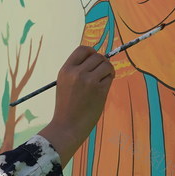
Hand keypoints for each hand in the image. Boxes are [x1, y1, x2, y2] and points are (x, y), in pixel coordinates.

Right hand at [38, 46, 113, 165]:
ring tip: (104, 79)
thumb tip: (95, 59)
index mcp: (66, 70)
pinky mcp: (99, 90)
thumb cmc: (66, 106)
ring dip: (108, 70)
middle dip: (102, 62)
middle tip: (102, 72)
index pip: (82, 49)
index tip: (94, 60)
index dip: (91, 52)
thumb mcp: (64, 83)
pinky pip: (109, 77)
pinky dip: (109, 80)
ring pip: (106, 64)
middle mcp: (76, 72)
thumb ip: (76, 71)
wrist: (67, 126)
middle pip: (97, 56)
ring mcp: (88, 81)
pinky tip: (104, 87)